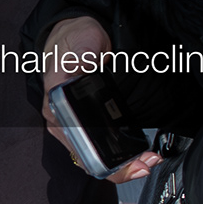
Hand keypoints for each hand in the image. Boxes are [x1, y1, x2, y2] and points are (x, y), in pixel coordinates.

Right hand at [41, 16, 158, 183]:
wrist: (73, 38)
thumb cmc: (75, 38)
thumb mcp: (81, 38)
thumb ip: (83, 49)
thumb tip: (83, 60)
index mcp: (56, 101)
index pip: (77, 138)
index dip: (103, 154)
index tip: (131, 157)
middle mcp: (59, 119)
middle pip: (87, 156)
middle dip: (120, 166)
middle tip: (147, 163)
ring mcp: (69, 127)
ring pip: (92, 158)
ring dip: (121, 164)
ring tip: (146, 161)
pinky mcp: (81, 128)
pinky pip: (96, 150)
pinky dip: (118, 158)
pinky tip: (137, 155)